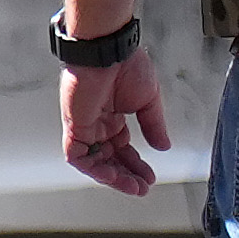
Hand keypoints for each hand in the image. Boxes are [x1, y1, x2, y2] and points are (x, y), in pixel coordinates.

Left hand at [62, 47, 169, 196]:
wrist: (109, 50)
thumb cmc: (126, 64)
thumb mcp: (148, 101)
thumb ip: (153, 126)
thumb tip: (163, 146)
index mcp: (114, 115)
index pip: (123, 148)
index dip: (136, 165)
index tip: (149, 177)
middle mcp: (98, 122)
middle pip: (110, 158)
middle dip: (127, 175)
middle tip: (142, 187)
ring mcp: (85, 125)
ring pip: (95, 162)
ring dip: (113, 177)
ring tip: (132, 186)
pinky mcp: (74, 125)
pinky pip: (78, 156)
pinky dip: (93, 169)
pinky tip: (112, 176)